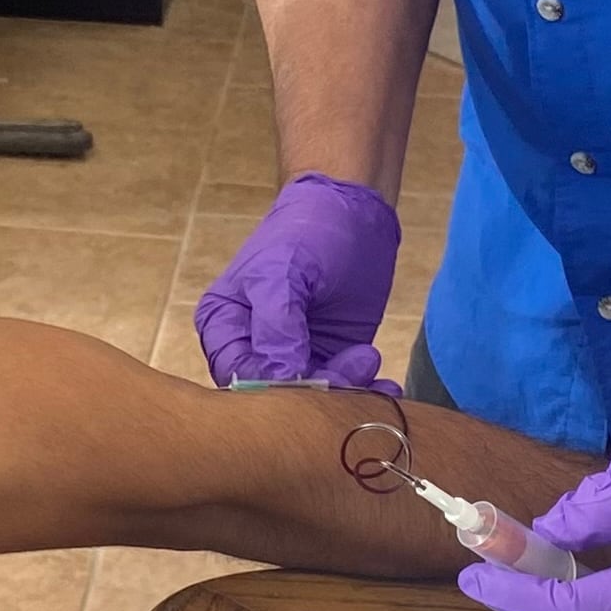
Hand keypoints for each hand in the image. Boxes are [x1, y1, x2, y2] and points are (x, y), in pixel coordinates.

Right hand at [193, 173, 401, 391]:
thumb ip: (276, 326)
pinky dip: (366, 394)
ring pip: (311, 399)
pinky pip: (342, 390)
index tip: (311, 374)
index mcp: (223, 324)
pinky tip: (386, 387)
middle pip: (273, 395)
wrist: (354, 211)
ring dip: (345, 394)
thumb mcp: (284, 272)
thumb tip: (281, 378)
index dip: (272, 384)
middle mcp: (251, 346)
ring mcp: (293, 355)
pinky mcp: (330, 358)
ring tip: (370, 360)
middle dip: (313, 395)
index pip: (237, 375)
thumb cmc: (305, 233)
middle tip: (352, 370)